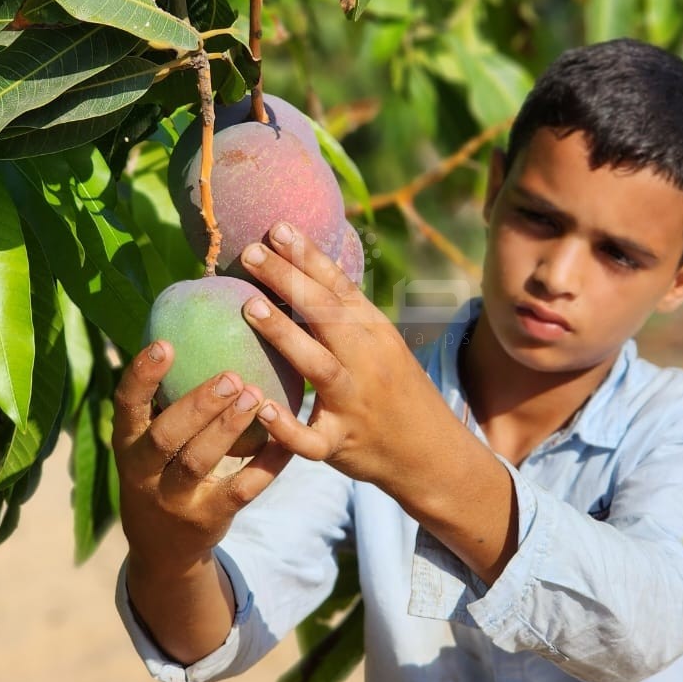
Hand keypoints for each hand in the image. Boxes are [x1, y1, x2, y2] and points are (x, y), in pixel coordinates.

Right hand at [110, 341, 293, 577]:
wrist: (162, 549)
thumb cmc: (162, 470)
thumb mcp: (148, 439)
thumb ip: (164, 398)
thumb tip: (193, 325)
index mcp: (127, 443)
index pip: (125, 406)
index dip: (141, 376)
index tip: (165, 343)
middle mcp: (143, 473)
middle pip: (165, 438)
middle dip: (197, 406)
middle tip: (231, 375)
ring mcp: (174, 500)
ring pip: (199, 463)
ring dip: (228, 430)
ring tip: (255, 397)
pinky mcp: (208, 520)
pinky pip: (240, 489)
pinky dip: (265, 464)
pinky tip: (286, 439)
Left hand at [235, 221, 464, 491]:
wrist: (432, 454)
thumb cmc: (393, 392)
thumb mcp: (380, 345)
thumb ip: (344, 314)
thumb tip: (300, 268)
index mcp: (374, 333)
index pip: (340, 287)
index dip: (309, 256)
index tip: (277, 227)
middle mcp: (368, 362)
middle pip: (327, 315)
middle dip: (289, 281)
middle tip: (250, 252)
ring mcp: (355, 403)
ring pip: (319, 366)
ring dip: (285, 334)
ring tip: (250, 306)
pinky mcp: (341, 445)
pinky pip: (312, 439)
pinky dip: (287, 427)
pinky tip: (261, 408)